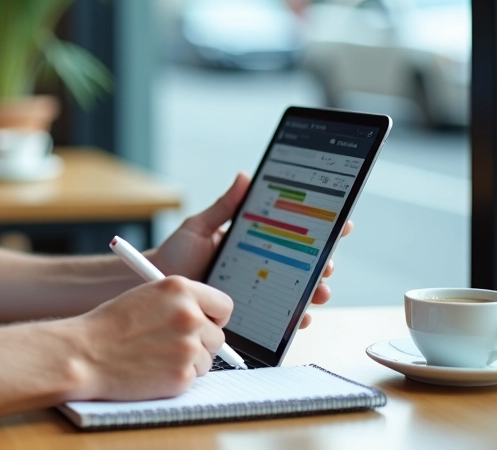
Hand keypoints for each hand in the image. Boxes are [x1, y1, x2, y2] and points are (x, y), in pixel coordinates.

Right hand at [66, 276, 232, 400]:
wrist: (85, 354)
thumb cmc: (109, 325)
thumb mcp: (147, 297)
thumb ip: (179, 303)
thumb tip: (206, 320)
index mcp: (180, 289)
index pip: (223, 305)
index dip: (215, 317)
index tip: (206, 324)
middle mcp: (189, 315)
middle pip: (217, 336)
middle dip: (201, 343)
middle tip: (174, 346)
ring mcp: (188, 347)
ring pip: (207, 360)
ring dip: (188, 362)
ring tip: (155, 357)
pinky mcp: (182, 376)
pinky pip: (192, 379)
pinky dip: (176, 378)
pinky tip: (151, 370)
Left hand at [149, 173, 351, 328]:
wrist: (155, 287)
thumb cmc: (176, 256)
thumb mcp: (199, 227)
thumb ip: (224, 206)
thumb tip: (245, 177)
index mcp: (253, 242)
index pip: (293, 233)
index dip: (320, 228)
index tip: (340, 222)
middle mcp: (261, 266)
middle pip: (303, 264)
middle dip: (324, 262)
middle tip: (328, 261)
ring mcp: (258, 292)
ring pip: (299, 292)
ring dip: (316, 291)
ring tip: (321, 290)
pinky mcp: (251, 316)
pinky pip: (281, 319)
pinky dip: (297, 318)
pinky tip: (303, 316)